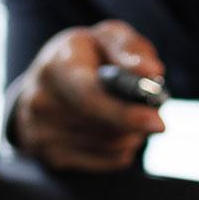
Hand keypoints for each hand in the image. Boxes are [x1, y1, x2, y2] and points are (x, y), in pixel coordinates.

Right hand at [9, 20, 165, 170]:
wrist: (43, 83)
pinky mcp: (49, 157)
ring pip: (110, 146)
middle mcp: (41, 100)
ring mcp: (42, 133)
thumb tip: (152, 71)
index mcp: (56, 66)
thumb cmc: (84, 56)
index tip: (157, 122)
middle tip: (153, 112)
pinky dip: (121, 148)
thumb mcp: (106, 37)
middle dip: (137, 122)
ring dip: (132, 135)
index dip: (124, 113)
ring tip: (131, 116)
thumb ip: (129, 49)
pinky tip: (116, 130)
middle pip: (104, 128)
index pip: (89, 97)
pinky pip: (105, 161)